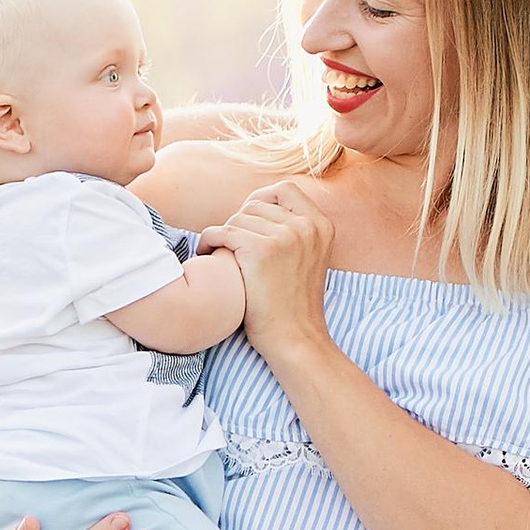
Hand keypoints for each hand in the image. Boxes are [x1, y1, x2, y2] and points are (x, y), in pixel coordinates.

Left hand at [200, 178, 336, 366]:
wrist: (294, 339)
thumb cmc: (293, 304)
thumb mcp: (307, 258)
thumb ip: (293, 230)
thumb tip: (257, 204)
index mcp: (322, 225)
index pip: (285, 189)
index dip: (261, 199)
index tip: (248, 220)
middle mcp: (307, 226)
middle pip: (256, 203)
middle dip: (238, 222)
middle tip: (229, 245)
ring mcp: (286, 236)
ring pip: (237, 217)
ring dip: (222, 234)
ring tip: (218, 253)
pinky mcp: (262, 250)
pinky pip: (223, 231)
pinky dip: (208, 240)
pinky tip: (206, 254)